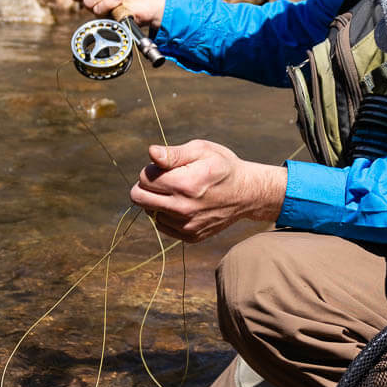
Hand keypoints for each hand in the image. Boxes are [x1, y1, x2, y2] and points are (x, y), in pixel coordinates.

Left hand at [130, 140, 285, 242]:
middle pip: (139, 198)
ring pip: (149, 212)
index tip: (166, 167)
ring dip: (157, 200)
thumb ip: (174, 154)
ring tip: (178, 191)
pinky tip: (182, 204)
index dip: (151, 169)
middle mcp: (184, 208)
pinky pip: (162, 225)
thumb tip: (151, 153)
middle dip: (146, 185)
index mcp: (185, 184)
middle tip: (164, 179)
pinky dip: (166, 214)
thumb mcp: (202, 150)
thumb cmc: (222, 166)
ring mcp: (187, 226)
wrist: (247, 193)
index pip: (144, 178)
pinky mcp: (190, 236)